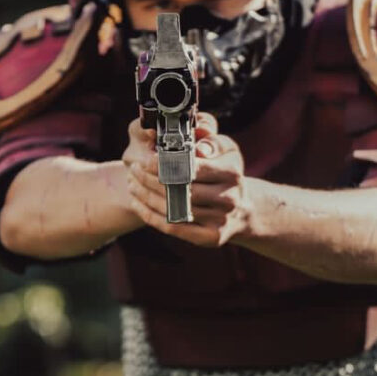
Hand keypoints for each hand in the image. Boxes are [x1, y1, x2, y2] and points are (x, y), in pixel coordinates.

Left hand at [124, 112, 254, 246]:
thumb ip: (209, 138)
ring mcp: (221, 220)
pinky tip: (138, 204)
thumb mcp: (225, 149)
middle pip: (181, 190)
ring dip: (146, 196)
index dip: (165, 165)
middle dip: (151, 180)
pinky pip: (174, 228)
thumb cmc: (225, 172)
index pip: (192, 169)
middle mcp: (229, 198)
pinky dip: (151, 216)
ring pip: (175, 209)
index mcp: (232, 172)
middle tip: (134, 170)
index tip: (147, 160)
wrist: (243, 210)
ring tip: (132, 184)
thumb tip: (195, 138)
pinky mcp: (210, 237)